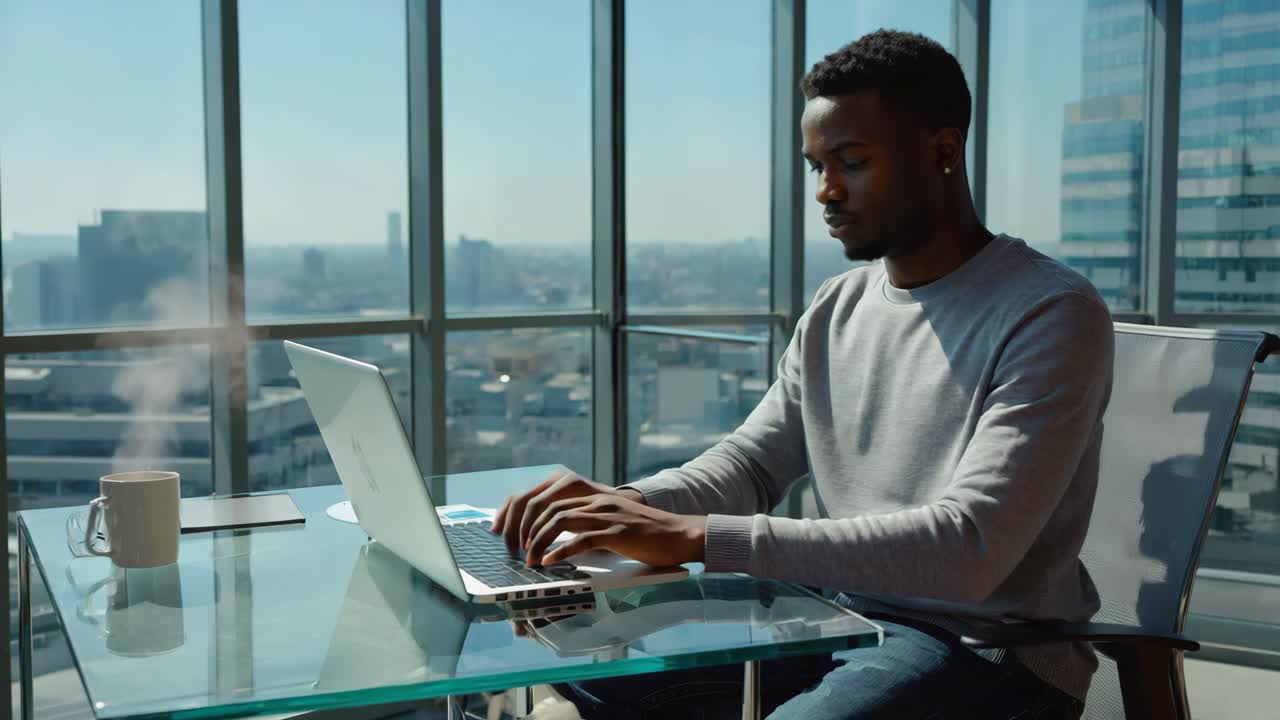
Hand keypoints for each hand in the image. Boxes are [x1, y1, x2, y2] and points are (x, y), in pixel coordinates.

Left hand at [490, 468, 645, 552]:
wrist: (680, 534)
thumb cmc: (647, 535)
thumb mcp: (612, 522)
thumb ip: (587, 523)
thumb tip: (557, 538)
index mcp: (593, 497)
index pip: (547, 498)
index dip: (522, 515)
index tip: (508, 534)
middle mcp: (596, 501)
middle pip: (547, 508)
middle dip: (525, 530)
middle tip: (515, 551)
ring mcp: (607, 515)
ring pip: (559, 520)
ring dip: (538, 541)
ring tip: (529, 560)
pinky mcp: (617, 532)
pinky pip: (581, 539)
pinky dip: (560, 551)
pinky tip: (549, 562)